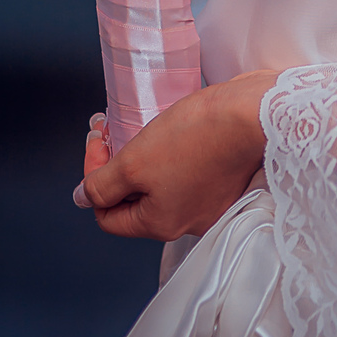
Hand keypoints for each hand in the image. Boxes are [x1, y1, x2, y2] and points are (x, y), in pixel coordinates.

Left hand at [75, 71, 276, 239]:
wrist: (254, 113)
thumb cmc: (198, 136)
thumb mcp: (135, 161)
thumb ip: (102, 185)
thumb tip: (82, 199)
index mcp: (162, 224)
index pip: (108, 215)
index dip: (93, 178)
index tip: (99, 141)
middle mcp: (187, 220)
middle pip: (135, 200)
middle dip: (117, 164)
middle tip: (112, 128)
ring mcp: (210, 200)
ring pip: (160, 184)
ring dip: (143, 157)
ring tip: (141, 126)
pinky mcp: (225, 177)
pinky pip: (185, 172)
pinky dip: (171, 154)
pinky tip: (172, 130)